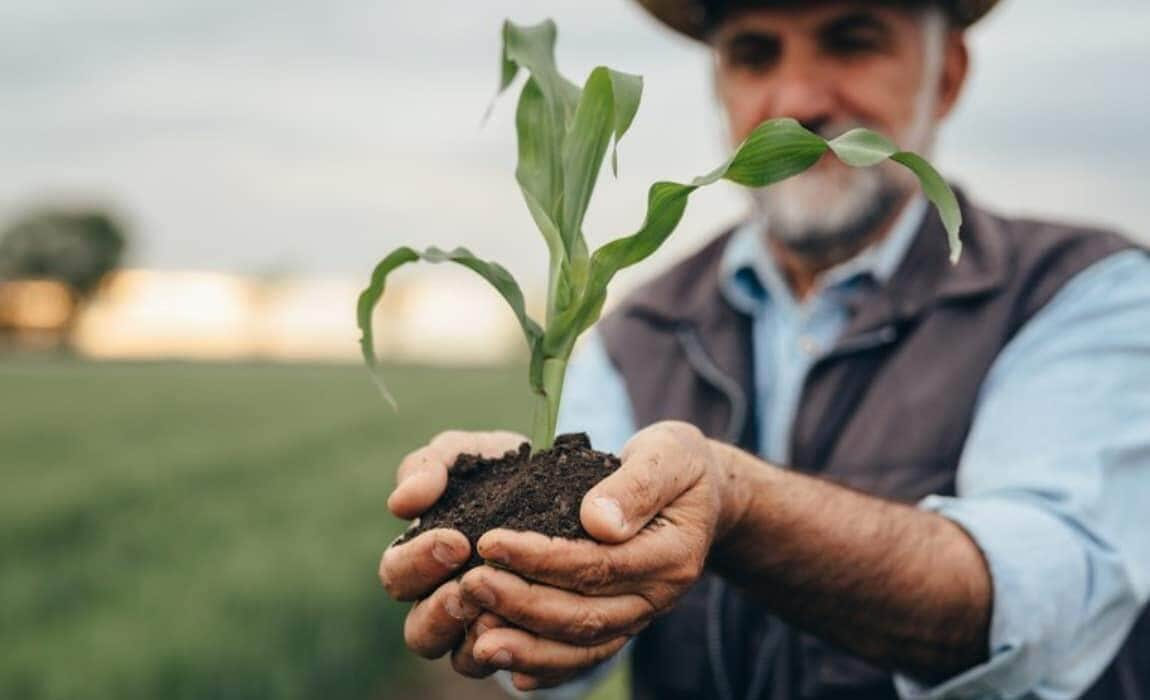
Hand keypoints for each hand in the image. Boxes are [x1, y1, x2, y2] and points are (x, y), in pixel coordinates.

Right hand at [378, 430, 524, 675]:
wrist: (570, 485)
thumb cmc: (503, 470)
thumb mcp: (467, 455)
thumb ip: (429, 467)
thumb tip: (402, 503)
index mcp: (420, 559)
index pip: (397, 576)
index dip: (418, 563)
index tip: (456, 540)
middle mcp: (443, 601)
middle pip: (420, 632)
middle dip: (441, 611)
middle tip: (471, 585)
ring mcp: (482, 629)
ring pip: (462, 660)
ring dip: (478, 640)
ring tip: (501, 613)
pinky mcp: (525, 643)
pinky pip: (516, 667)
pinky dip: (523, 655)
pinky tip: (539, 632)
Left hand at [459, 421, 743, 689]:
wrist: (703, 494)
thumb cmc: (679, 465)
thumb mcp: (670, 454)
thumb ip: (638, 484)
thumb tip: (598, 521)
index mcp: (671, 554)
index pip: (598, 565)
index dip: (541, 558)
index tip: (490, 542)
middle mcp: (657, 596)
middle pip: (584, 614)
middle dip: (521, 604)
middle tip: (469, 586)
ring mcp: (639, 616)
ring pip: (581, 645)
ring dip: (527, 646)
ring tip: (477, 640)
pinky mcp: (622, 624)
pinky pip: (585, 656)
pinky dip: (549, 668)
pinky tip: (511, 670)